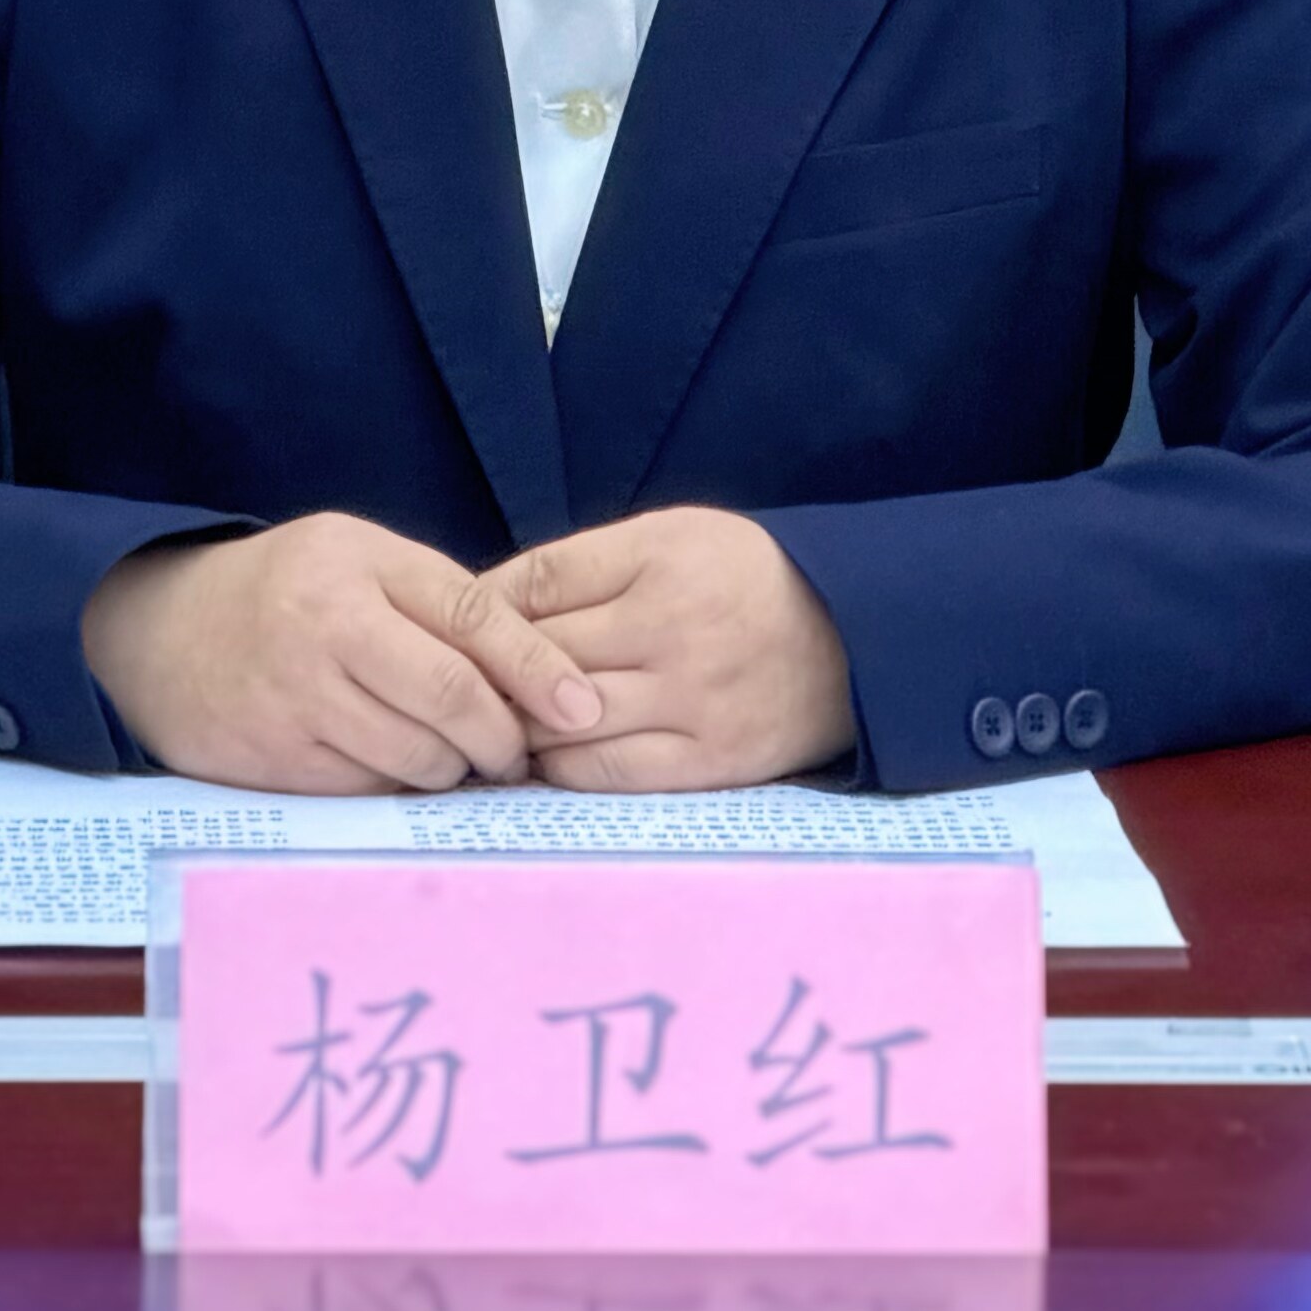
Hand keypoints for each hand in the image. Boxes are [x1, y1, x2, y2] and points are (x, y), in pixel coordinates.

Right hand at [81, 513, 605, 793]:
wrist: (158, 631)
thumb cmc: (287, 590)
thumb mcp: (359, 559)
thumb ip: (438, 601)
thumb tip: (536, 673)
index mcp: (361, 563)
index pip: (474, 617)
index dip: (537, 668)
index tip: (583, 707)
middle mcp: (328, 625)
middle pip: (451, 697)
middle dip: (503, 737)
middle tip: (517, 753)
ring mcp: (296, 696)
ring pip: (416, 754)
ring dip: (454, 768)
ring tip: (454, 758)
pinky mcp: (273, 758)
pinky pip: (368, 787)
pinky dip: (397, 785)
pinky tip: (394, 767)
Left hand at [486, 507, 856, 790]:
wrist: (856, 637)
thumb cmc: (745, 578)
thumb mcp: (670, 536)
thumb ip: (583, 565)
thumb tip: (486, 602)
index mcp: (661, 561)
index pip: (537, 584)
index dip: (481, 609)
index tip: (455, 627)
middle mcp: (675, 631)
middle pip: (541, 659)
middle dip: (488, 675)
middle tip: (456, 686)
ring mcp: (692, 703)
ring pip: (563, 724)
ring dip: (518, 727)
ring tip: (497, 724)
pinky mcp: (709, 762)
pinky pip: (606, 774)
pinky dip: (562, 768)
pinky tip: (548, 756)